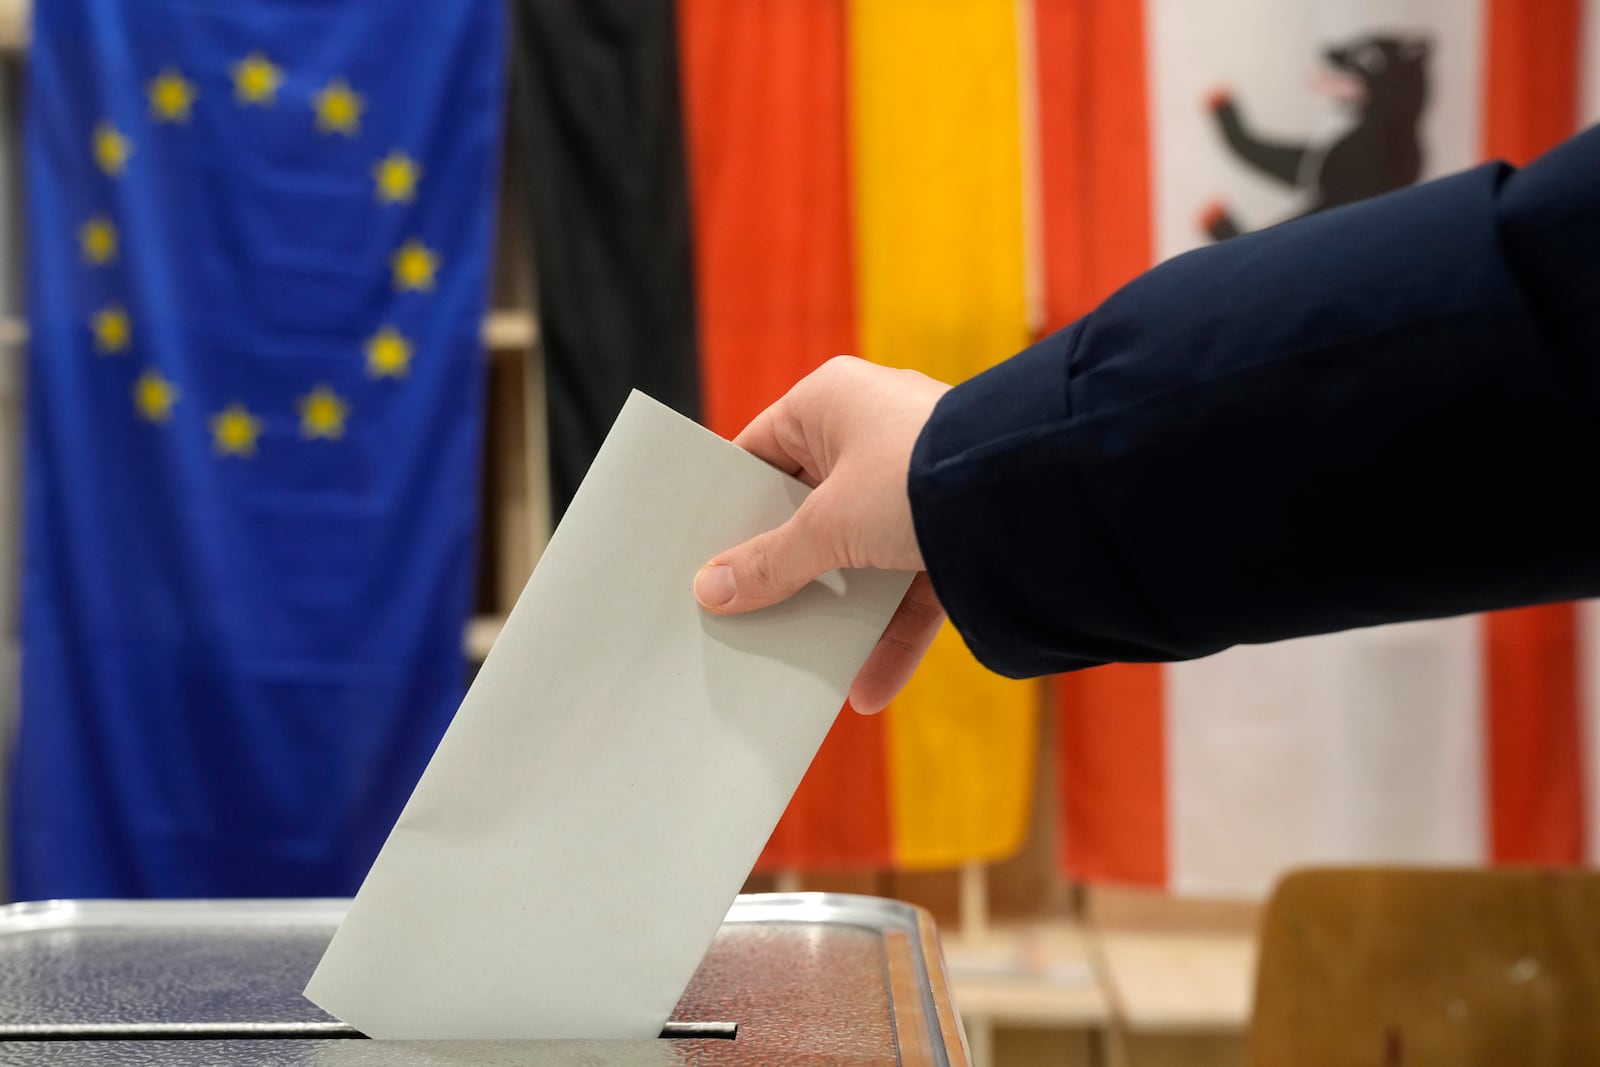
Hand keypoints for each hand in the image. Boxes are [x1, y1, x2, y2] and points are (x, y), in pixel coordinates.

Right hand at [694, 356, 950, 713]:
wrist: (1036, 495)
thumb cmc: (916, 478)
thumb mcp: (828, 526)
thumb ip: (770, 561)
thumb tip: (710, 591)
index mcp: (832, 401)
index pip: (762, 450)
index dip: (732, 503)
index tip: (703, 554)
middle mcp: (875, 431)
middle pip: (809, 509)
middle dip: (785, 567)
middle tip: (741, 612)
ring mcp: (919, 481)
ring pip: (859, 555)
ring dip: (835, 611)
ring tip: (798, 662)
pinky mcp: (958, 528)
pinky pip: (910, 585)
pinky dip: (890, 634)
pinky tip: (867, 688)